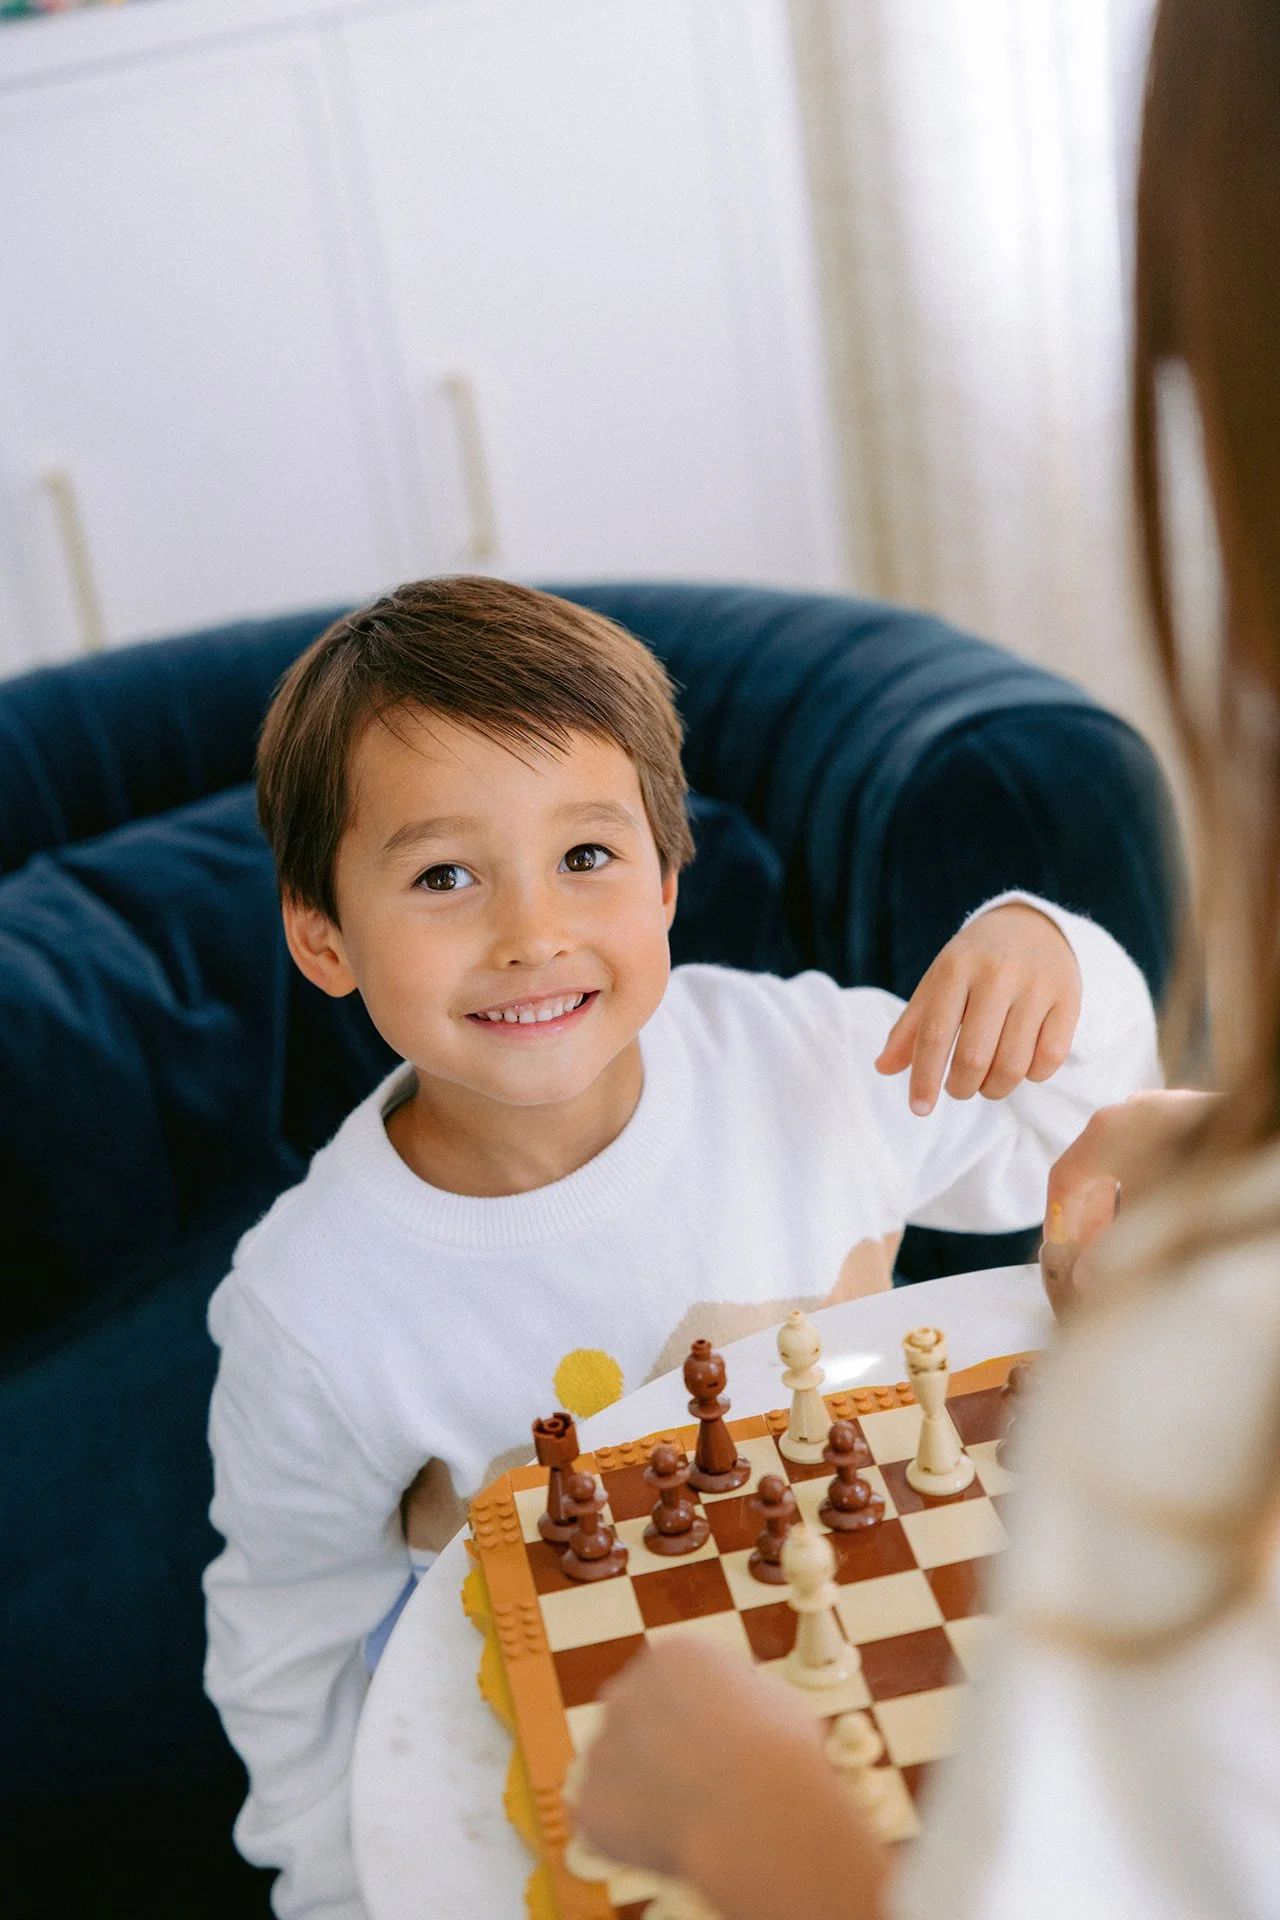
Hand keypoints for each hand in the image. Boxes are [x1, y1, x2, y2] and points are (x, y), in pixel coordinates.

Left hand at [576, 1639, 887, 1919]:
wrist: (755, 1815)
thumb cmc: (779, 1755)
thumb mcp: (775, 1698)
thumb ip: (740, 1696)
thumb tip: (740, 1709)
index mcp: (673, 1656)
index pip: (677, 1679)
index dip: (704, 1715)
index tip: (724, 1742)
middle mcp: (626, 1690)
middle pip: (638, 1715)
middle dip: (661, 1743)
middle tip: (699, 1781)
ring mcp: (603, 1746)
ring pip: (618, 1767)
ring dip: (643, 1787)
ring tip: (691, 1817)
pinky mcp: (590, 1802)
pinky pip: (608, 1818)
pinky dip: (630, 1833)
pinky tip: (670, 1841)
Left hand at [875, 902, 1080, 1116]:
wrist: (1033, 926)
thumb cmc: (975, 964)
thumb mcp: (937, 984)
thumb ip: (911, 1027)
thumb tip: (884, 1068)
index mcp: (955, 968)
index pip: (934, 1035)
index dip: (924, 1079)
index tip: (919, 1109)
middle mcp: (997, 974)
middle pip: (974, 1057)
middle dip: (962, 1088)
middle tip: (960, 1089)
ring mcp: (1036, 985)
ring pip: (1013, 1064)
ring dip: (995, 1089)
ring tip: (987, 1083)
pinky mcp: (1069, 998)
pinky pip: (1051, 1057)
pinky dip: (1033, 1076)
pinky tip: (1022, 1068)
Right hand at [1042, 1089, 1215, 1307]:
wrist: (1268, 1139)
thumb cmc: (1210, 1173)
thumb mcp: (1151, 1219)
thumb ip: (1112, 1253)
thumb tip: (1085, 1280)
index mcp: (1108, 1131)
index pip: (1063, 1178)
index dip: (1057, 1222)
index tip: (1058, 1253)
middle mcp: (1129, 1114)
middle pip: (1092, 1170)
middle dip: (1089, 1219)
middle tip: (1090, 1260)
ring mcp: (1161, 1110)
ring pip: (1123, 1164)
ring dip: (1118, 1206)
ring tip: (1126, 1246)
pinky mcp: (1190, 1116)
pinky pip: (1152, 1155)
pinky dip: (1144, 1187)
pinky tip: (1158, 1216)